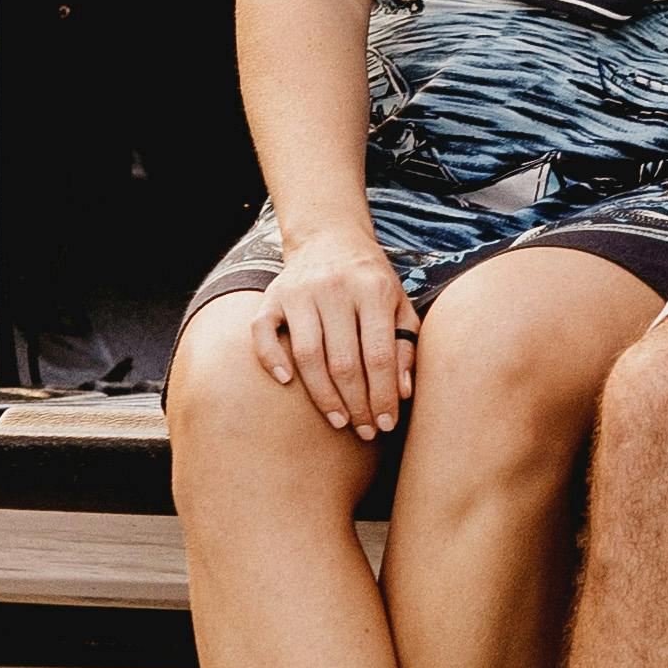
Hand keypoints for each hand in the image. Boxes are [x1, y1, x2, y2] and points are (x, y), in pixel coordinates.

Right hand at [253, 214, 415, 435]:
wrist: (331, 237)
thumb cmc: (371, 280)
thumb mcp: (399, 304)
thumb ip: (404, 345)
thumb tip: (403, 393)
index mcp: (373, 289)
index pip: (378, 354)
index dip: (382, 395)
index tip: (386, 424)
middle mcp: (335, 288)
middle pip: (343, 360)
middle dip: (355, 403)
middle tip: (363, 431)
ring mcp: (299, 291)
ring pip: (307, 354)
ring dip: (322, 396)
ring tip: (339, 421)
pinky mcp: (272, 296)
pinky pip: (262, 332)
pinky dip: (271, 359)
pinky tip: (287, 383)